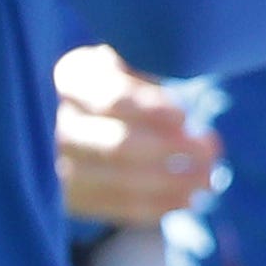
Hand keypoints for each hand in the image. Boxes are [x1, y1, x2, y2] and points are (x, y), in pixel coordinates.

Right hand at [54, 45, 219, 223]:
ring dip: (171, 183)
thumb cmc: (114, 77)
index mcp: (73, 78)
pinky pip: (113, 207)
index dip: (151, 110)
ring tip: (209, 179)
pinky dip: (155, 206)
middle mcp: (54, 124)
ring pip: (118, 181)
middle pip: (117, 145)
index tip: (184, 116)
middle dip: (172, 149)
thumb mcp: (124, 58)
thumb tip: (191, 83)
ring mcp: (54, 166)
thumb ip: (149, 67)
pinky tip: (188, 199)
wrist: (68, 113)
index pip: (113, 99)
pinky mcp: (66, 197)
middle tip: (211, 150)